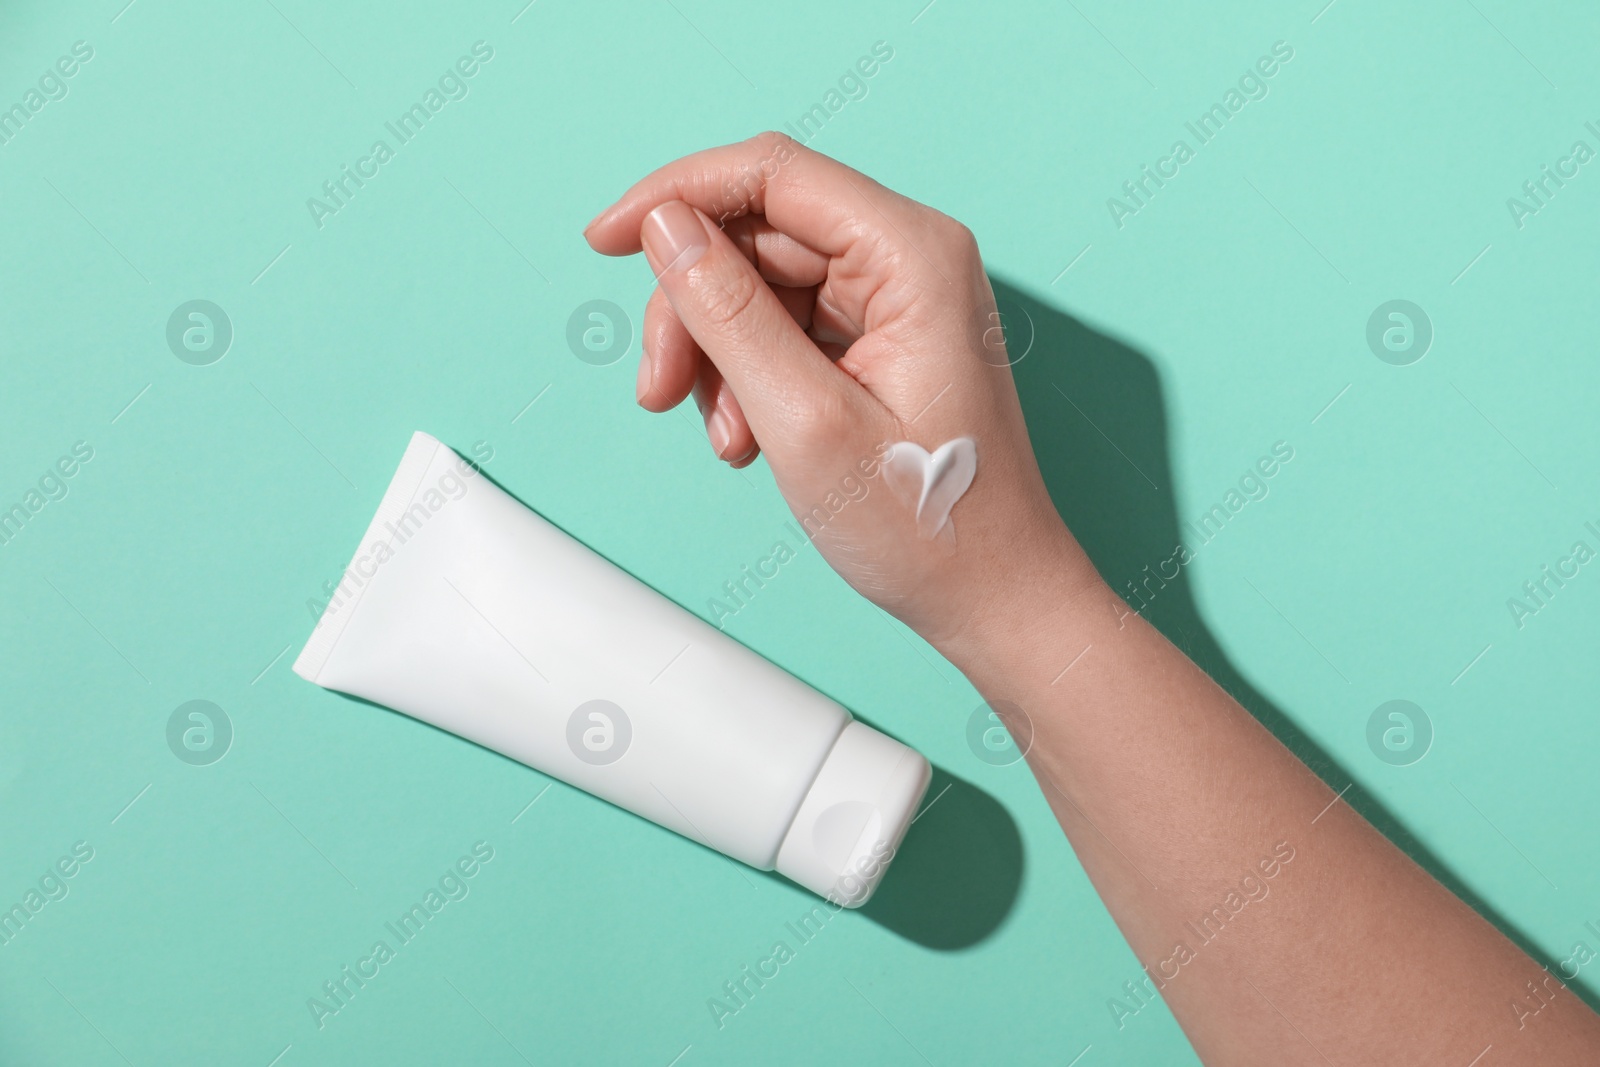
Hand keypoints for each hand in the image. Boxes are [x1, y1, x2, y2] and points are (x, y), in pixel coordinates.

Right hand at [584, 132, 1097, 647]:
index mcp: (913, 255)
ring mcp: (899, 299)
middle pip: (759, 234)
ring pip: (763, 284)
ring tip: (722, 436)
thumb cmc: (927, 523)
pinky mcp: (884, 339)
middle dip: (694, 307)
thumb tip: (666, 229)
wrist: (992, 596)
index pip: (772, 174)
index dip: (676, 194)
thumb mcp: (805, 422)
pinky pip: (788, 326)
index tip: (605, 240)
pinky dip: (749, 375)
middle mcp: (912, 259)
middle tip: (659, 389)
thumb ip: (729, 315)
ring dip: (717, 353)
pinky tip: (748, 437)